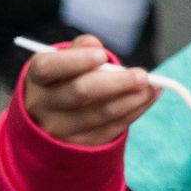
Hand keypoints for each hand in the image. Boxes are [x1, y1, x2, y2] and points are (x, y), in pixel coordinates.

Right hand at [22, 36, 154, 145]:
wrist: (53, 117)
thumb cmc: (65, 78)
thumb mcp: (65, 60)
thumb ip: (81, 48)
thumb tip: (95, 45)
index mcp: (37, 78)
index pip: (49, 67)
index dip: (75, 61)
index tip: (102, 56)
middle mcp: (43, 105)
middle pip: (81, 93)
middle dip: (116, 83)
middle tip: (142, 75)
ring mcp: (61, 128)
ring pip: (102, 113)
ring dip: (132, 99)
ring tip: (152, 86)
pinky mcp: (82, 144)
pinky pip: (113, 128)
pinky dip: (135, 111)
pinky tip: (148, 97)